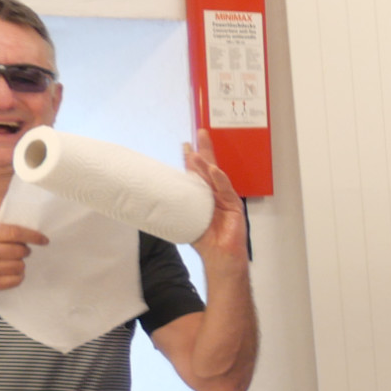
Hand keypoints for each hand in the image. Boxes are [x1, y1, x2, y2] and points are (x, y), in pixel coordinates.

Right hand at [0, 219, 47, 295]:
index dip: (31, 235)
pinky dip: (17, 276)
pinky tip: (10, 273)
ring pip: (18, 266)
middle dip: (25, 251)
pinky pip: (14, 280)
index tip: (43, 239)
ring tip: (12, 262)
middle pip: (18, 250)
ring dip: (20, 264)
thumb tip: (24, 233)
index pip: (12, 232)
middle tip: (22, 251)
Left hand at [184, 133, 249, 266]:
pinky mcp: (235, 206)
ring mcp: (226, 199)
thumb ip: (178, 205)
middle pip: (210, 168)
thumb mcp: (186, 219)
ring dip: (208, 163)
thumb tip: (155, 196)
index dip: (192, 159)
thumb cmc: (204, 240)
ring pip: (217, 176)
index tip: (186, 145)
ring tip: (198, 152)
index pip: (198, 173)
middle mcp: (216, 194)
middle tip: (200, 134)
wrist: (220, 256)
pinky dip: (220, 180)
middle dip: (205, 151)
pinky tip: (214, 171)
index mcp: (204, 196)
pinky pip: (227, 190)